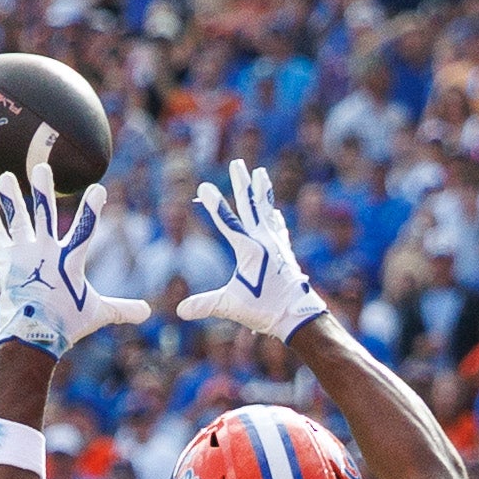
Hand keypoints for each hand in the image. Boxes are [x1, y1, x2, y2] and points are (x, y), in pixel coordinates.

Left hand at [0, 128, 148, 357]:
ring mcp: (23, 255)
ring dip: (11, 198)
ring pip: (18, 220)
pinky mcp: (5, 264)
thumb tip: (147, 312)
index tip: (98, 189)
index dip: (92, 208)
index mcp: (70, 260)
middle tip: (41, 167)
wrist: (33, 338)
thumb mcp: (97, 313)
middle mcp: (45, 251)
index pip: (85, 229)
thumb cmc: (67, 325)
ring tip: (6, 177)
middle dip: (44, 190)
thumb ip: (121, 308)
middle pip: (45, 214)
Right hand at [178, 158, 326, 340]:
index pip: (227, 222)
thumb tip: (180, 311)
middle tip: (237, 163)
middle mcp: (264, 241)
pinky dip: (273, 215)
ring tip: (260, 172)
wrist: (297, 315)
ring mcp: (276, 243)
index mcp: (249, 250)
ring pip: (266, 210)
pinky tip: (274, 211)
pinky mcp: (284, 251)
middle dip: (241, 183)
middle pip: (250, 206)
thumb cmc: (265, 311)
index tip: (203, 187)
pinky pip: (277, 226)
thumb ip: (205, 305)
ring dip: (261, 191)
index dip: (213, 205)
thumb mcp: (231, 306)